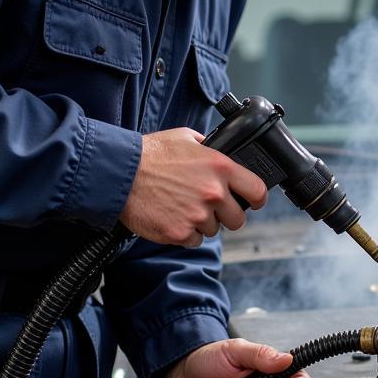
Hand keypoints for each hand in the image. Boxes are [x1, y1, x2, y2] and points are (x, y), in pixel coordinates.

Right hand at [120, 127, 267, 245]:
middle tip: (209, 207)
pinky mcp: (180, 233)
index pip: (258, 191)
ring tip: (182, 207)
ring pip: (214, 230)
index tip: (253, 201)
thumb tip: (218, 150)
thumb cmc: (150, 153)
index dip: (257, 199)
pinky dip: (185, 233)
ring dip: (202, 223)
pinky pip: (194, 240)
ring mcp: (198, 215)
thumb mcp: (186, 137)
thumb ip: (208, 146)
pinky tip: (172, 217)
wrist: (119, 173)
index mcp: (220, 167)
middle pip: (238, 219)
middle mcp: (214, 193)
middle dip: (227, 215)